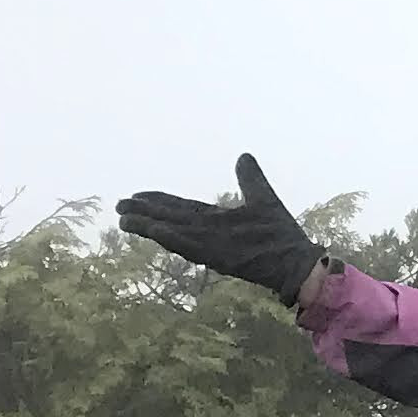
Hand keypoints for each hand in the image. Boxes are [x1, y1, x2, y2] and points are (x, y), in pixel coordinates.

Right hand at [118, 155, 323, 304]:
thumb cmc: (281, 235)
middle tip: (119, 205)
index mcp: (217, 219)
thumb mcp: (263, 199)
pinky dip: (173, 239)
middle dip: (145, 212)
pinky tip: (156, 232)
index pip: (181, 208)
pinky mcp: (219, 256)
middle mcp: (209, 231)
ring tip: (124, 219)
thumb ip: (250, 179)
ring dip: (150, 225)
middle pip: (170, 218)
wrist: (298, 261)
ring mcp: (212, 243)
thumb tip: (243, 155)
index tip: (137, 193)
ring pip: (173, 232)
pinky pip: (191, 246)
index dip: (159, 201)